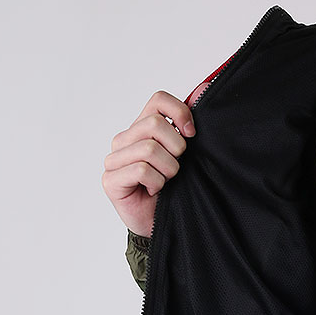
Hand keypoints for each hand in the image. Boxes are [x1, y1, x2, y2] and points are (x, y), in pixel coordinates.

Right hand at [102, 89, 197, 237]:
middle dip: (176, 149)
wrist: (165, 226)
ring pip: (149, 148)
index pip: (158, 101)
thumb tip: (205, 88)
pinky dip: (156, 182)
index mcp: (142, 129)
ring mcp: (114, 159)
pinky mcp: (110, 180)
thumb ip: (189, 124)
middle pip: (155, 125)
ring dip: (168, 170)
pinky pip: (141, 169)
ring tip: (165, 183)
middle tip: (177, 169)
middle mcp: (125, 140)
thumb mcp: (187, 155)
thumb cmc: (176, 192)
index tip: (192, 135)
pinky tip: (155, 192)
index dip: (180, 113)